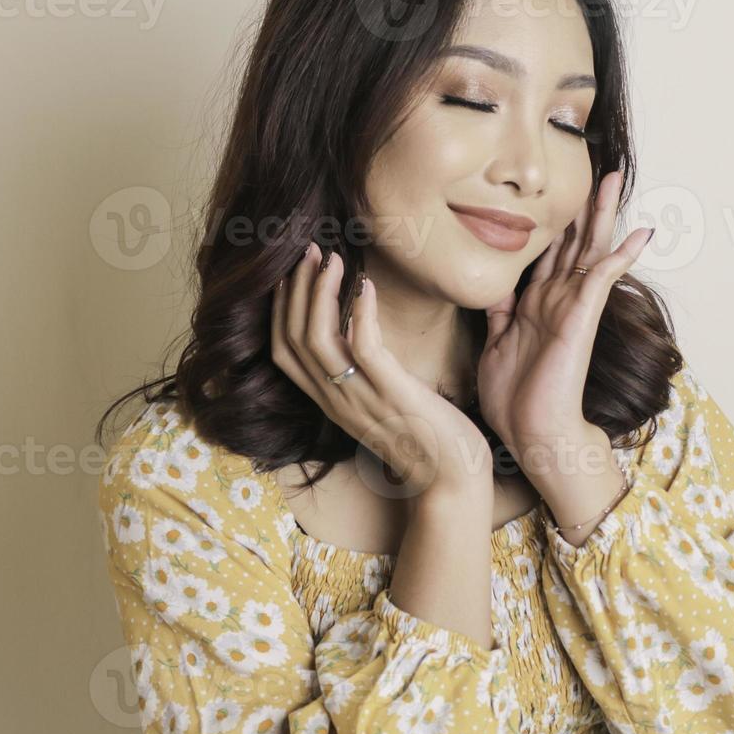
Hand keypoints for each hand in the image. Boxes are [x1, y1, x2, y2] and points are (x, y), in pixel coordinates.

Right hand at [271, 241, 490, 500]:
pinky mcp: (394, 396)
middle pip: (292, 340)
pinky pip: (364, 349)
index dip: (280, 310)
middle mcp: (337, 401)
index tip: (293, 273)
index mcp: (330, 403)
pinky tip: (368, 288)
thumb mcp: (381, 405)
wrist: (453, 481)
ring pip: (318, 340)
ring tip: (334, 258)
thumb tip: (359, 337)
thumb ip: (363, 376)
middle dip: (295, 291)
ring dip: (321, 293)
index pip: (282, 352)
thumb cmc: (426, 440)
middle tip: (310, 251)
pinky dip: (361, 314)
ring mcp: (362, 399)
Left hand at [476, 170, 653, 463]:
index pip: (549, 252)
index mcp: (535, 303)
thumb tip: (496, 288)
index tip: (558, 194)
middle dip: (585, 207)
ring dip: (603, 214)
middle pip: (575, 241)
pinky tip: (641, 232)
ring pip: (590, 248)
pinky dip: (622, 253)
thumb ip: (501, 313)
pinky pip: (604, 276)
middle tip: (600, 171)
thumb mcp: (496, 345)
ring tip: (616, 181)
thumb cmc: (514, 398)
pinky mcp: (582, 317)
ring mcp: (572, 306)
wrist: (533, 432)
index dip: (555, 222)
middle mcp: (557, 299)